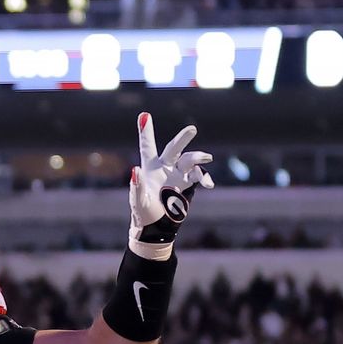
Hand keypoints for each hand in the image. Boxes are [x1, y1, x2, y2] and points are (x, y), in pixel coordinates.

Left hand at [129, 112, 213, 261]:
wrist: (156, 228)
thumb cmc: (143, 214)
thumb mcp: (138, 202)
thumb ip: (136, 187)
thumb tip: (135, 170)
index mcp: (150, 168)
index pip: (148, 146)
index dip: (146, 131)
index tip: (144, 115)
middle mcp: (165, 167)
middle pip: (174, 148)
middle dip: (183, 138)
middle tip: (192, 130)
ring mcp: (177, 175)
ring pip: (189, 160)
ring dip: (198, 158)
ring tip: (206, 158)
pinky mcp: (186, 184)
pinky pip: (198, 176)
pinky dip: (204, 178)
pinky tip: (208, 184)